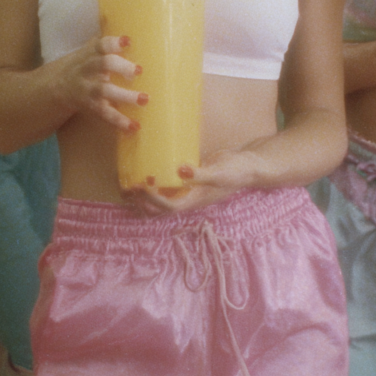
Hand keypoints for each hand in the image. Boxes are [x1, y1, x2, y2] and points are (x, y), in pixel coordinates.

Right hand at [57, 34, 145, 131]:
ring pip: (104, 90)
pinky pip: (104, 113)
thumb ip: (104, 43)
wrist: (53, 89)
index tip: (127, 41)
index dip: (112, 43)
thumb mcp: (87, 52)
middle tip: (139, 71)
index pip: (99, 45)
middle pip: (101, 64)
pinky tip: (134, 127)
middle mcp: (86, 70)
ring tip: (145, 99)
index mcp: (88, 54)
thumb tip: (122, 21)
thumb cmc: (81, 67)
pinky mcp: (89, 106)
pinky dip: (119, 121)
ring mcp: (87, 89)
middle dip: (120, 66)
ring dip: (125, 95)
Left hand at [122, 148, 264, 214]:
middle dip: (142, 202)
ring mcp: (187, 192)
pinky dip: (153, 185)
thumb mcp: (220, 172)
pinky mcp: (186, 182)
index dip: (153, 199)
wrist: (247, 165)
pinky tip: (144, 174)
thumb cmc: (236, 170)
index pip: (169, 206)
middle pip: (160, 210)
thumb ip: (201, 174)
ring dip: (143, 197)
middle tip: (128, 188)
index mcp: (195, 201)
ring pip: (160, 201)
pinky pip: (166, 188)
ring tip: (127, 186)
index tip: (142, 184)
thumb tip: (179, 171)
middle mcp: (188, 199)